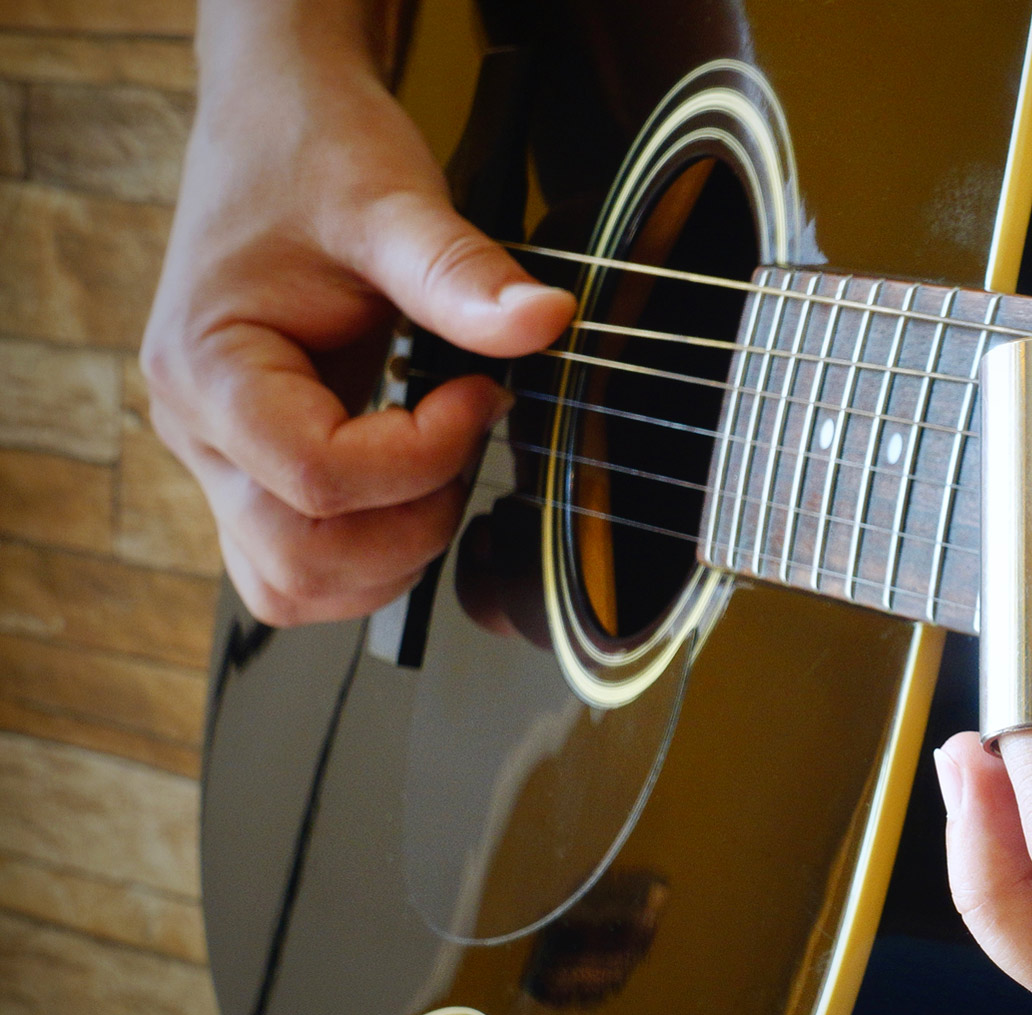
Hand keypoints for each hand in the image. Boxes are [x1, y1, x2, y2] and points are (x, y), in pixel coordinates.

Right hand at [140, 4, 573, 624]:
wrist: (278, 124)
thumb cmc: (315, 156)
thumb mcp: (395, 202)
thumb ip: (463, 274)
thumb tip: (545, 322)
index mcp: (208, 367)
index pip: (313, 480)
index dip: (419, 459)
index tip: (478, 394)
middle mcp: (196, 428)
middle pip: (297, 558)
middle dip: (410, 524)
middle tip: (466, 437)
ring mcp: (219, 456)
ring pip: (290, 583)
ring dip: (390, 556)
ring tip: (440, 462)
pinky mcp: (252, 466)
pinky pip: (296, 560)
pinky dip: (368, 552)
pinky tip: (415, 482)